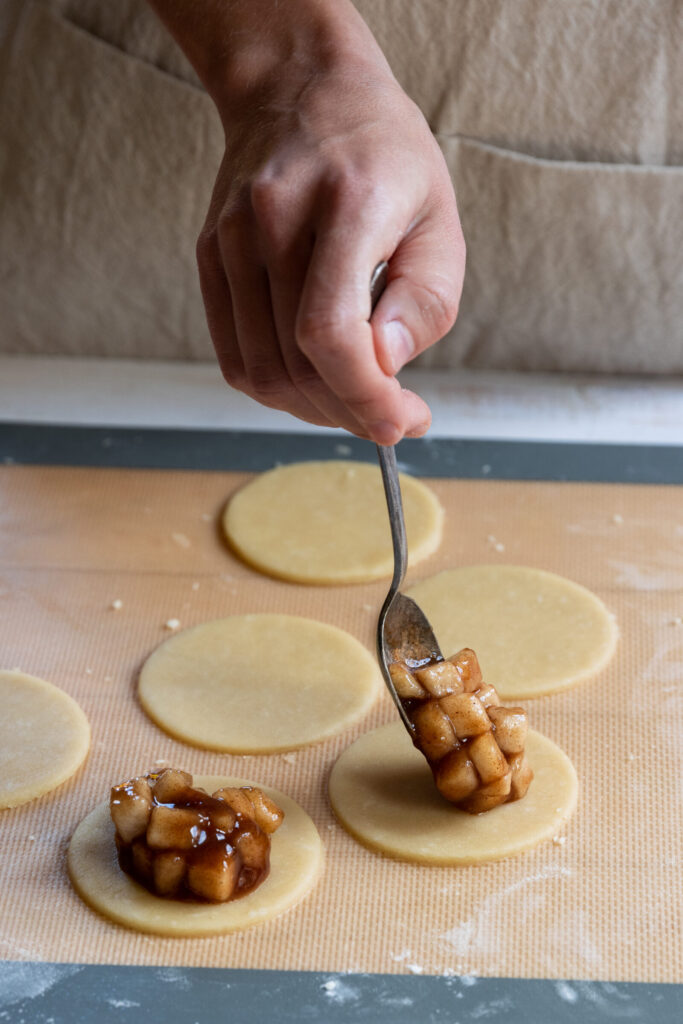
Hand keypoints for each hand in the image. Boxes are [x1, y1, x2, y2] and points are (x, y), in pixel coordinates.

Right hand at [150, 0, 464, 442]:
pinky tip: (316, 381)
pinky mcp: (211, 258)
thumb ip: (425, 299)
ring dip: (315, 409)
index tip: (402, 421)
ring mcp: (231, 240)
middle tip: (392, 416)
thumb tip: (388, 368)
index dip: (364, 394)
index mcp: (345, 203)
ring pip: (263, 372)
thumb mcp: (439, 217)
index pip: (330, 330)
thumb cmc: (383, 155)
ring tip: (356, 398)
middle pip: (297, 363)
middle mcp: (274, 220)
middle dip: (352, 412)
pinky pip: (236, 357)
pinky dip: (278, 388)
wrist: (300, 88)